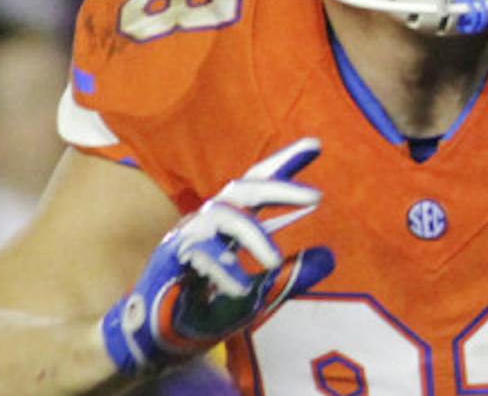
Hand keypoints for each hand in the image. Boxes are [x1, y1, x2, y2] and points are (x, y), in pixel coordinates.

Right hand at [101, 139, 334, 374]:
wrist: (158, 342)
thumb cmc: (205, 311)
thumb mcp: (259, 296)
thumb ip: (291, 277)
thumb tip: (330, 256)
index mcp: (231, 226)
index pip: (259, 186)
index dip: (285, 164)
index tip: (316, 145)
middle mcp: (209, 222)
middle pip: (244, 189)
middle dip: (280, 186)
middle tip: (317, 196)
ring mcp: (188, 236)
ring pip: (224, 216)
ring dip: (254, 237)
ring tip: (276, 261)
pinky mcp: (169, 258)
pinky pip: (200, 254)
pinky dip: (224, 270)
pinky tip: (242, 287)